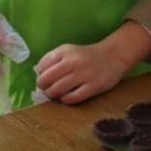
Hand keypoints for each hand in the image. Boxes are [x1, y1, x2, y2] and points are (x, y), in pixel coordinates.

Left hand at [34, 22, 150, 104]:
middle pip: (47, 79)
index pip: (42, 66)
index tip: (43, 79)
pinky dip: (66, 99)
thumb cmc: (86, 56)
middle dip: (43, 87)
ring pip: (58, 89)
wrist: (113, 56)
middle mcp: (73, 61)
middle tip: (46, 89)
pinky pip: (73, 97)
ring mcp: (84, 74)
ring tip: (55, 94)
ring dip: (52, 94)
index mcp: (65, 51)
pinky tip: (66, 97)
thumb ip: (53, 59)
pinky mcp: (93, 87)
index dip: (39, 75)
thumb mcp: (69, 51)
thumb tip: (37, 73)